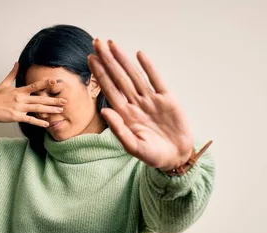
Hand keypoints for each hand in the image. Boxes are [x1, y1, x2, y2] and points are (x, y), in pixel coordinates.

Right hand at [0, 62, 67, 127]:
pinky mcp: (16, 117)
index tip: (55, 83)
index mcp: (19, 90)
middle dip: (54, 100)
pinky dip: (38, 122)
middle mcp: (21, 98)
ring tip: (60, 111)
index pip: (35, 85)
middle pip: (40, 98)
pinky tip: (46, 124)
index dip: (45, 84)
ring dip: (50, 110)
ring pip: (37, 109)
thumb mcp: (4, 84)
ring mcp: (19, 108)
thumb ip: (12, 74)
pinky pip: (30, 120)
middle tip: (65, 101)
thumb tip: (17, 63)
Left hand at [88, 38, 194, 170]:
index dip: (100, 73)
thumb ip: (118, 130)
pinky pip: (156, 80)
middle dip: (107, 60)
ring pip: (134, 75)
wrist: (175, 157)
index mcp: (125, 114)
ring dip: (123, 59)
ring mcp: (151, 100)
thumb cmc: (152, 155)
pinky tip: (139, 55)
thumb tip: (104, 111)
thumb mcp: (133, 147)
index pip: (109, 89)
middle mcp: (135, 104)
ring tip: (112, 44)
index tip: (90, 58)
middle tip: (96, 42)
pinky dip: (148, 67)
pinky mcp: (167, 99)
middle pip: (119, 77)